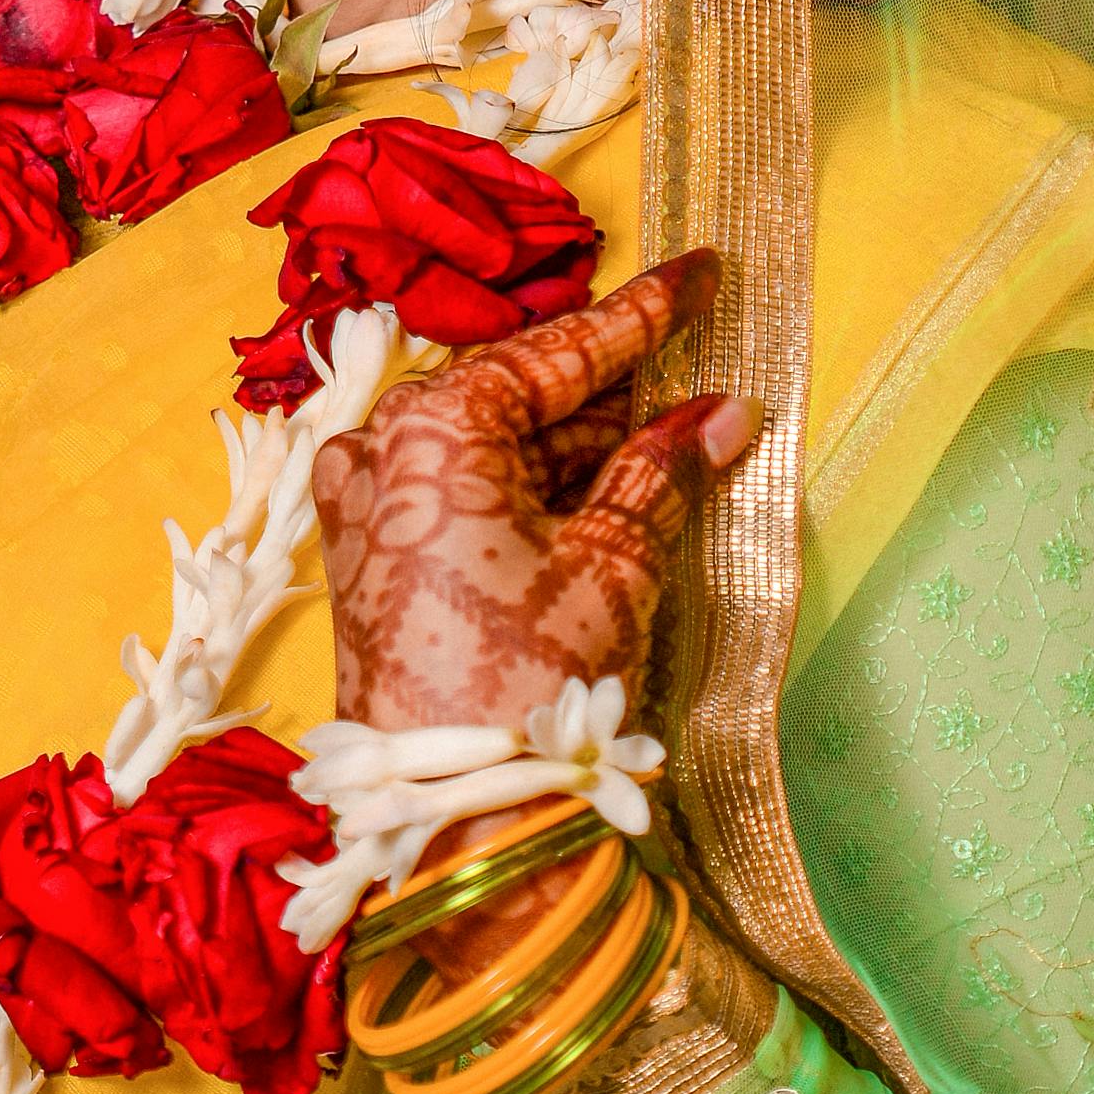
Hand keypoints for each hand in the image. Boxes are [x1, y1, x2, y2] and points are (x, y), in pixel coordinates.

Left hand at [311, 252, 758, 734]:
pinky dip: (538, 489)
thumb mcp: (612, 569)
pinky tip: (611, 488)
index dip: (642, 316)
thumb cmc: (525, 685)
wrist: (450, 820)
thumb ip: (662, 475)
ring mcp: (369, 505)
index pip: (560, 351)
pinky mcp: (375, 560)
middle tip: (699, 359)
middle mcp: (383, 450)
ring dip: (585, 445)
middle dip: (614, 388)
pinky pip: (468, 494)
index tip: (703, 273)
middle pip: (523, 395)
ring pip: (499, 447)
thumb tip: (724, 414)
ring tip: (676, 433)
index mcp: (433, 428)